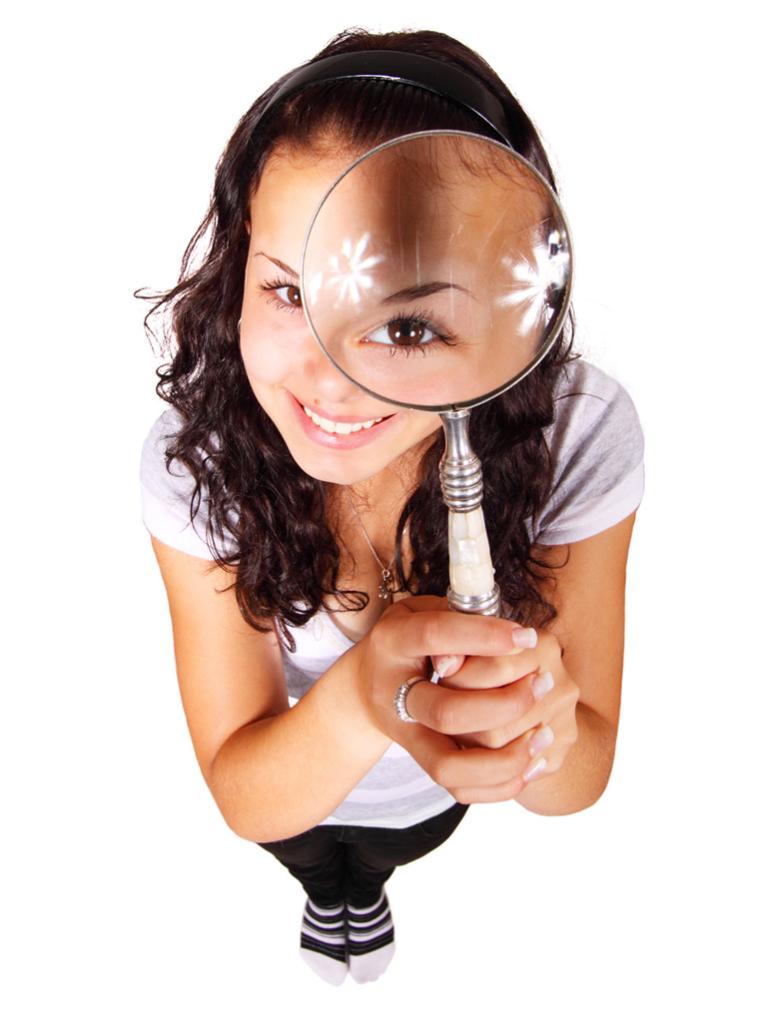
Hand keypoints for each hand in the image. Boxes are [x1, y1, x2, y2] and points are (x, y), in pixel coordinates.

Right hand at [351, 594, 569, 803]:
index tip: (528, 637)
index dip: (484, 637)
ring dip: (505, 758)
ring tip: (543, 734)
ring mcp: (405, 735)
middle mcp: (391, 694)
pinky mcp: (421, 763)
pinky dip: (500, 785)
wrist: (369, 687)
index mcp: (393, 642)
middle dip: (505, 703)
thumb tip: (504, 643)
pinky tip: (531, 763)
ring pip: (450, 767)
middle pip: (446, 712)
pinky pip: (460, 790)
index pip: (435, 637)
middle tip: (542, 684)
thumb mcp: (428, 612)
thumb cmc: (414, 640)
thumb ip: (462, 619)